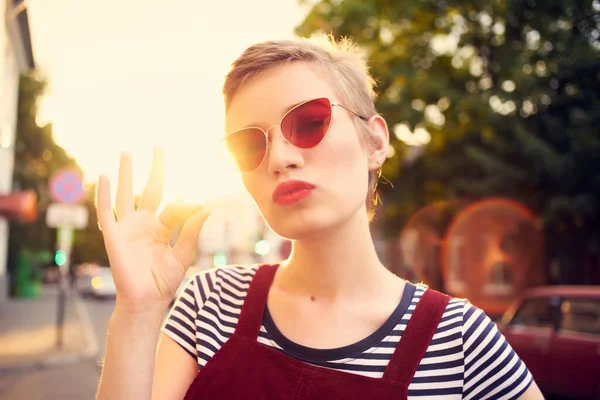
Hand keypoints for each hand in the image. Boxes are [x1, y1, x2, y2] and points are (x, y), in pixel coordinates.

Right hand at [96, 148, 208, 311]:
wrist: (146, 301)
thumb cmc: (163, 282)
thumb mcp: (183, 254)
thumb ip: (191, 231)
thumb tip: (207, 206)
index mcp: (160, 228)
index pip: (173, 206)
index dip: (187, 203)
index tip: (201, 204)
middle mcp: (143, 224)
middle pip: (149, 190)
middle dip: (154, 169)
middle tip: (158, 147)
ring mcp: (127, 229)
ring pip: (125, 195)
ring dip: (125, 174)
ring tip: (126, 152)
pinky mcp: (114, 237)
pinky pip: (106, 213)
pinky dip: (103, 195)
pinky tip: (103, 177)